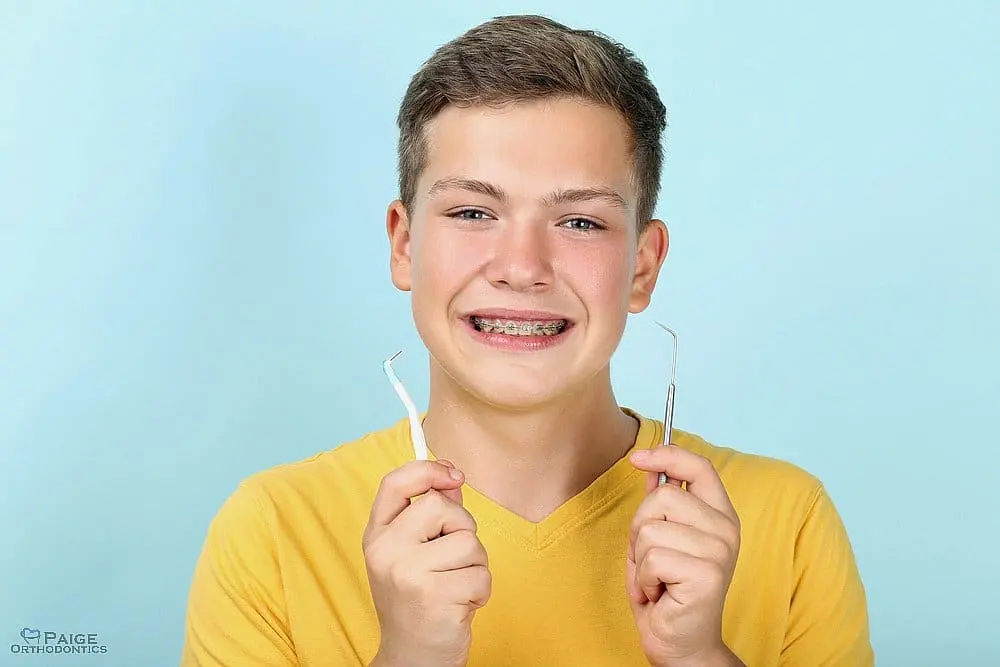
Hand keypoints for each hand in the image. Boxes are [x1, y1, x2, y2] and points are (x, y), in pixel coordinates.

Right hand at [362, 460, 491, 666]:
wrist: (412, 657)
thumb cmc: (418, 600)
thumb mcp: (413, 554)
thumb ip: (432, 516)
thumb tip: (453, 479)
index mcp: (376, 536)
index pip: (395, 483)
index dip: (428, 470)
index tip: (454, 475)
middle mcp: (385, 551)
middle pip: (442, 506)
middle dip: (462, 529)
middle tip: (452, 560)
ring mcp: (407, 573)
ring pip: (468, 542)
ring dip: (474, 566)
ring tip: (454, 587)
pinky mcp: (434, 595)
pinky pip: (481, 575)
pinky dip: (480, 592)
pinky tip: (460, 605)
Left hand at [626, 445, 743, 666]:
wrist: (680, 643)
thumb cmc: (668, 592)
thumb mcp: (659, 539)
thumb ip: (659, 504)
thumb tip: (648, 465)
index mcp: (719, 516)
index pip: (700, 467)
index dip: (668, 455)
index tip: (638, 458)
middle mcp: (726, 529)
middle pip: (662, 497)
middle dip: (640, 528)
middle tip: (650, 559)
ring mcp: (719, 551)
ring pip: (650, 530)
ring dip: (640, 560)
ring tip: (656, 579)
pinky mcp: (706, 575)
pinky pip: (651, 559)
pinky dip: (644, 579)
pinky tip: (660, 594)